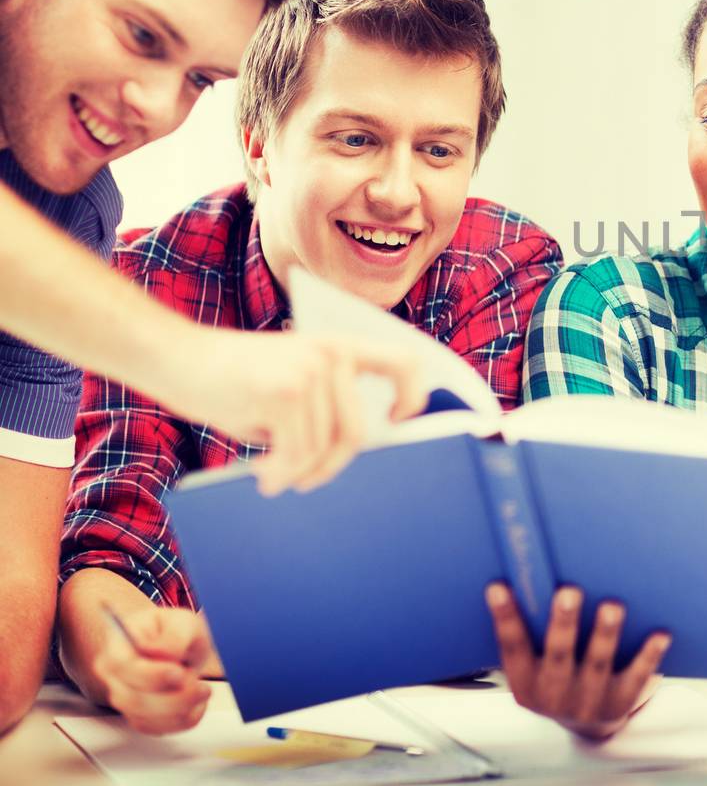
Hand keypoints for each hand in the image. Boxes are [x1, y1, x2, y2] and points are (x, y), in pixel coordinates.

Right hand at [91, 607, 219, 734]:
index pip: (124, 668)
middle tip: (200, 684)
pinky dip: (183, 720)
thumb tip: (158, 651)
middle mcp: (116, 678)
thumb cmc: (175, 632)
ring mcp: (126, 700)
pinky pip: (157, 729)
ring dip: (181, 709)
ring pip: (145, 719)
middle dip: (174, 697)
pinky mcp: (140, 717)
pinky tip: (197, 703)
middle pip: (134, 700)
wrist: (180, 647)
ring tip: (202, 689)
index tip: (179, 673)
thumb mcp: (182, 622)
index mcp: (118, 649)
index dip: (152, 675)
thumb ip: (173, 636)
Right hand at [162, 328, 426, 494]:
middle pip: (355, 432)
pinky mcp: (283, 392)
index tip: (396, 421)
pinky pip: (296, 454)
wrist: (173, 356)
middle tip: (302, 481)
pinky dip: (281, 474)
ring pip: (322, 449)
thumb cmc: (228, 379)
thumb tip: (351, 454)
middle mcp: (330, 353)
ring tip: (271, 475)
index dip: (413, 396)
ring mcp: (308, 370)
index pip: (404, 362)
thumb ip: (322, 408)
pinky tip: (262, 476)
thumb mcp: (288, 386)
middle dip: (330, 467)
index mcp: (338, 346)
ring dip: (297, 473)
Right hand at [487, 583, 669, 740]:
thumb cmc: (557, 676)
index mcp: (526, 683)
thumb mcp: (535, 665)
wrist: (587, 727)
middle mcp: (554, 694)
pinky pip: (636, 676)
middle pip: (559, 654)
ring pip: (598, 662)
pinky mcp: (619, 702)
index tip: (499, 585)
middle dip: (564, 623)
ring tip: (612, 605)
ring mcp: (588, 701)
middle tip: (568, 591)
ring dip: (606, 633)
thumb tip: (527, 575)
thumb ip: (532, 633)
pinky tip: (660, 633)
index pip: (512, 647)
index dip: (505, 617)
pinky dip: (649, 655)